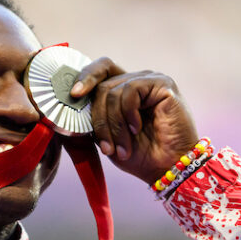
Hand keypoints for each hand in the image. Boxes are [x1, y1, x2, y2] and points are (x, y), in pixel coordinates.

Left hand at [70, 58, 198, 183]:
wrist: (167, 169)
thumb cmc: (139, 156)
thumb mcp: (107, 138)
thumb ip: (93, 119)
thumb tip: (73, 103)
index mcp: (123, 91)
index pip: (101, 71)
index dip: (85, 77)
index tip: (74, 95)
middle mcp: (136, 81)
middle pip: (102, 86)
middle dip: (99, 121)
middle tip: (107, 147)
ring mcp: (150, 80)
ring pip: (113, 92)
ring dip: (114, 126)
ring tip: (123, 148)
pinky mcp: (162, 84)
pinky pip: (131, 91)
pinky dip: (128, 115)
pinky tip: (136, 129)